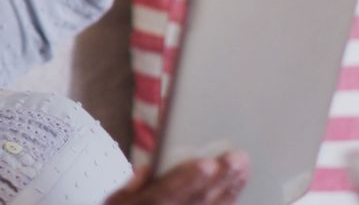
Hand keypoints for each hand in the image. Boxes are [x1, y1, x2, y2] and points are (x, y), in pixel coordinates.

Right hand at [105, 152, 249, 204]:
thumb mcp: (116, 202)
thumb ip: (133, 185)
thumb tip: (150, 168)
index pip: (168, 192)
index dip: (188, 177)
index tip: (206, 163)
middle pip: (198, 199)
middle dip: (220, 178)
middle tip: (237, 158)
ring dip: (229, 189)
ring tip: (242, 169)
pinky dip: (227, 202)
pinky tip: (236, 190)